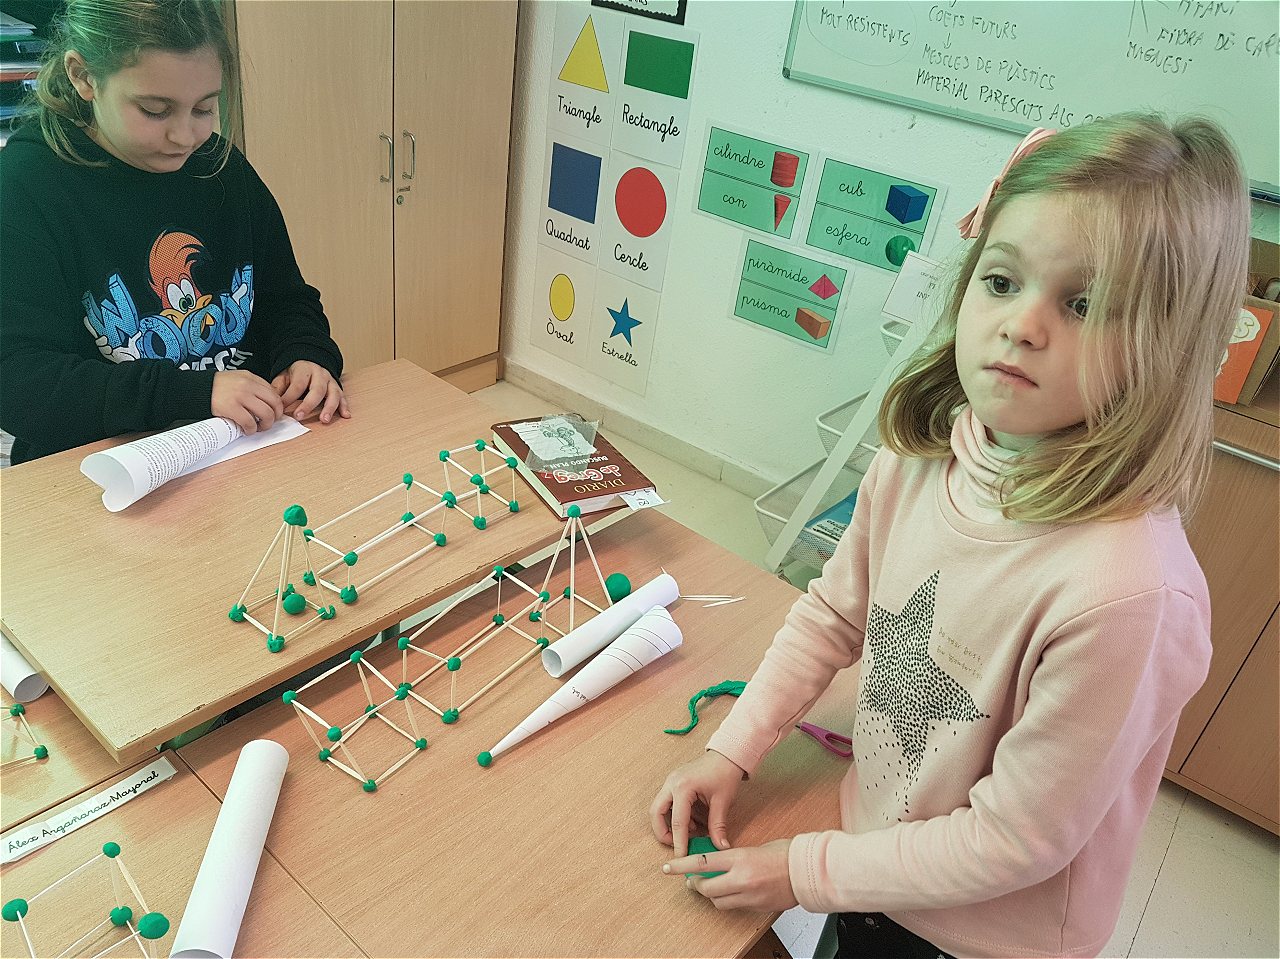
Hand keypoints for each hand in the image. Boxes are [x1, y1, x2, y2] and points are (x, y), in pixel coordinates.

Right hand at [212, 370, 283, 434]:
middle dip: (275, 416)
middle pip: (274, 403)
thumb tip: (267, 403)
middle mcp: (248, 385)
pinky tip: (247, 430)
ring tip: (258, 428)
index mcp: (250, 377)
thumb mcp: (237, 379)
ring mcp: (240, 396)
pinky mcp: (231, 408)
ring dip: (265, 425)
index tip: (273, 413)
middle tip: (268, 422)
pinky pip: (250, 422)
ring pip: (266, 414)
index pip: (274, 392)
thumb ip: (252, 387)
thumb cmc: (216, 388)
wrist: (195, 390)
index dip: (277, 406)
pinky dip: (251, 430)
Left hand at [271, 361, 350, 423]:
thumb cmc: (297, 374)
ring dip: (329, 408)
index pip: (298, 385)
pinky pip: (343, 398)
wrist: (310, 363)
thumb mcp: (284, 376)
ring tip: (324, 419)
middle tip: (299, 416)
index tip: (281, 409)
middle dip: (308, 404)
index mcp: (305, 370)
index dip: (289, 397)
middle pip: (317, 390)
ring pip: (333, 394)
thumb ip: (278, 388)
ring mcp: (331, 382)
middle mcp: (320, 375)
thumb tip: (271, 402)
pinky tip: (345, 415)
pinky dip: (344, 407)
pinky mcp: (338, 389)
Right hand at [650, 750, 744, 856]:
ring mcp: (671, 782)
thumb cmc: (725, 773)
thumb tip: (720, 847)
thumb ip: (718, 826)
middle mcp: (672, 783)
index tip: (682, 856)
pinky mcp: (674, 783)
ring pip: (658, 808)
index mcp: (683, 787)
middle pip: (655, 813)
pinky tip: (692, 821)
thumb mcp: (723, 801)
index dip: (679, 842)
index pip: (677, 821)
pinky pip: (667, 803)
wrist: (727, 754)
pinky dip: (675, 815)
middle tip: (675, 845)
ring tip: (689, 832)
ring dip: (669, 823)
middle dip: (662, 832)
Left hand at [663, 838, 796, 911]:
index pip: (703, 862)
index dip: (682, 866)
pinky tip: (732, 893)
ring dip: (712, 895)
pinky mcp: (757, 908)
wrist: (809, 871)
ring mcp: (749, 896)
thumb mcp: (756, 847)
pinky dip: (729, 901)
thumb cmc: (787, 854)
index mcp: (740, 858)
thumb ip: (736, 856)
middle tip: (693, 881)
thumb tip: (720, 863)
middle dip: (696, 885)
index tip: (669, 868)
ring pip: (719, 902)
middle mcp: (741, 879)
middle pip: (706, 888)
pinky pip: (735, 907)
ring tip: (713, 886)